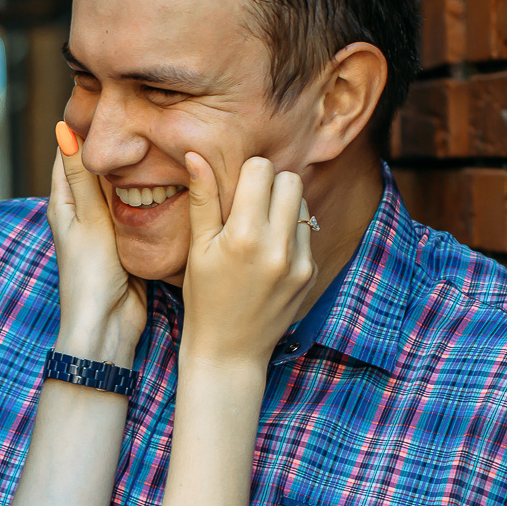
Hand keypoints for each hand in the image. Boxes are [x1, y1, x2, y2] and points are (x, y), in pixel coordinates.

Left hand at [49, 125, 146, 366]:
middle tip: (144, 115)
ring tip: (160, 139)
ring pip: (122, 188)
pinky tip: (170, 181)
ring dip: (137, 170)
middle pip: (100, 169)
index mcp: (64, 202)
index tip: (107, 100)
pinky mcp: (126, 243)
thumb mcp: (88, 217)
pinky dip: (149, 195)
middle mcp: (83, 212)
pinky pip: (137, 210)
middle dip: (118, 146)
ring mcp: (106, 228)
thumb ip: (82, 175)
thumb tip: (64, 128)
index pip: (71, 153)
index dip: (86, 128)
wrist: (108, 326)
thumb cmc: (91, 275)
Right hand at [178, 154, 317, 366]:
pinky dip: (289, 234)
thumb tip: (196, 154)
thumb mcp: (197, 249)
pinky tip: (269, 256)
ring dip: (283, 207)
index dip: (246, 174)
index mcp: (243, 235)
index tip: (234, 192)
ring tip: (259, 231)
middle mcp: (277, 246)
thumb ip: (203, 199)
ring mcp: (299, 261)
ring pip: (302, 204)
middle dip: (271, 184)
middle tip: (250, 206)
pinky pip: (306, 233)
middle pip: (291, 179)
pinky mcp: (310, 273)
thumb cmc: (204, 298)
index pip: (261, 169)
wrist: (230, 350)